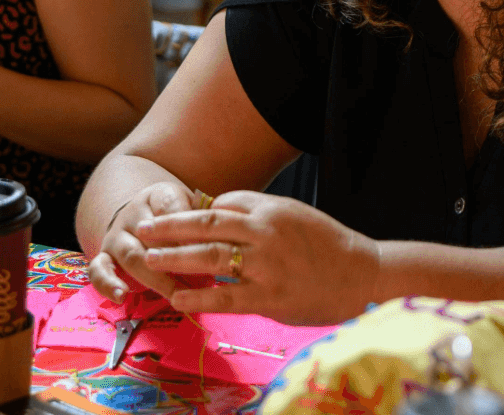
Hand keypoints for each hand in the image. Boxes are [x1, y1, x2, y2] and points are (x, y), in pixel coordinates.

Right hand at [88, 181, 198, 300]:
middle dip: (175, 258)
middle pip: (151, 235)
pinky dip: (108, 284)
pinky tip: (122, 296)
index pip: (172, 208)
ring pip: (130, 255)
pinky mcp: (103, 255)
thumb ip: (205, 224)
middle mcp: (134, 214)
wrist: (140, 213)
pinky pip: (97, 269)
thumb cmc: (176, 215)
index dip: (189, 228)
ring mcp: (116, 235)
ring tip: (172, 294)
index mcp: (160, 195)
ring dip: (153, 277)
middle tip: (200, 278)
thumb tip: (226, 246)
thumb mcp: (192, 209)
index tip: (208, 246)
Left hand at [136, 191, 379, 327]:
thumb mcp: (293, 216)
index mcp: (271, 209)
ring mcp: (266, 265)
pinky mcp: (269, 296)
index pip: (223, 204)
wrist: (360, 273)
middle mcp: (265, 232)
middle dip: (170, 226)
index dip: (196, 212)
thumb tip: (220, 212)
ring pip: (210, 257)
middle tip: (143, 228)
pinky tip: (179, 299)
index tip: (176, 221)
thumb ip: (258, 216)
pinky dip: (200, 297)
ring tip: (150, 259)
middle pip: (207, 224)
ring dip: (175, 257)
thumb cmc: (326, 244)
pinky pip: (226, 296)